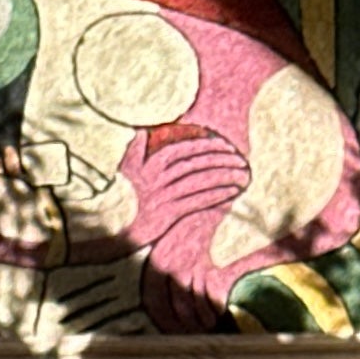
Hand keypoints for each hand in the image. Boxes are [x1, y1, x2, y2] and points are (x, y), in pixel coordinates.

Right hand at [128, 130, 251, 255]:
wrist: (117, 227)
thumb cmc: (123, 197)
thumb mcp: (125, 170)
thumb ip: (135, 148)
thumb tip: (142, 131)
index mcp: (150, 165)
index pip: (182, 149)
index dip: (204, 145)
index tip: (223, 143)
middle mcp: (159, 179)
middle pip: (195, 164)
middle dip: (219, 158)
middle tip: (239, 156)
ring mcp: (166, 197)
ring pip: (200, 181)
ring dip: (223, 175)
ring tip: (242, 172)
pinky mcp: (171, 214)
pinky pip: (199, 201)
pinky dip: (217, 195)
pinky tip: (232, 191)